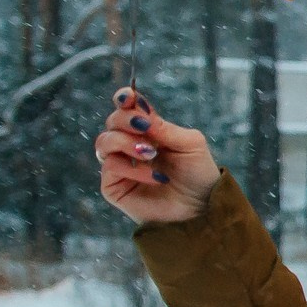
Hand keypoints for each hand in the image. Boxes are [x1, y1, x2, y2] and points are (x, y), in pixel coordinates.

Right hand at [94, 89, 220, 224]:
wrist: (202, 209)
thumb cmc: (198, 175)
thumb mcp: (190, 144)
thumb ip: (165, 128)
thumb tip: (141, 116)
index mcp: (148, 131)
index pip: (127, 108)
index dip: (124, 99)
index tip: (128, 97)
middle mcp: (130, 145)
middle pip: (112, 121)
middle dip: (126, 120)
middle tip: (145, 129)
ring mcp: (120, 165)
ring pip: (104, 141)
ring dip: (127, 143)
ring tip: (151, 154)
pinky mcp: (114, 186)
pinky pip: (110, 167)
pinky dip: (134, 169)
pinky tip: (157, 177)